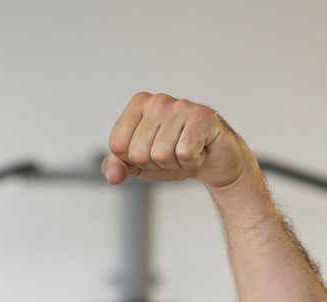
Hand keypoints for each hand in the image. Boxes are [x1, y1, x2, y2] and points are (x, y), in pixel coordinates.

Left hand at [101, 92, 253, 189]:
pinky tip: (199, 150)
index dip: (133, 160)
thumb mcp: (137, 163)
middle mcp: (158, 100)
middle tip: (172, 153)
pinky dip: (191, 162)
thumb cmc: (172, 156)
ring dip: (174, 163)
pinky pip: (184, 154)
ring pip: (160, 155)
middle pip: (138, 153)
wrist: (213, 160)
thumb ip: (116, 166)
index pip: (117, 145)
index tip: (151, 151)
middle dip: (154, 164)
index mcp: (138, 104)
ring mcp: (181, 106)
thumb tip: (113, 176)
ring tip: (185, 151)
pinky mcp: (203, 117)